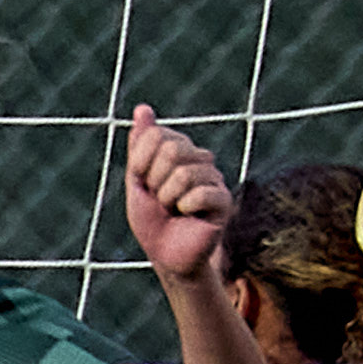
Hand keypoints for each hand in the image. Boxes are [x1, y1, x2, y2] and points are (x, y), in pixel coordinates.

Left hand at [122, 105, 233, 285]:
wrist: (166, 255)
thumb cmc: (151, 219)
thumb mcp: (137, 180)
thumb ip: (140, 146)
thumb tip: (142, 108)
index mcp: (179, 149)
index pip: (157, 135)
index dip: (141, 163)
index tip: (143, 182)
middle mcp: (200, 159)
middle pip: (173, 150)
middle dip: (156, 180)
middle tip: (160, 199)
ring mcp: (214, 178)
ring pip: (185, 174)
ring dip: (168, 198)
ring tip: (173, 209)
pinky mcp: (224, 200)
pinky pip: (201, 193)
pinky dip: (185, 208)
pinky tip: (188, 215)